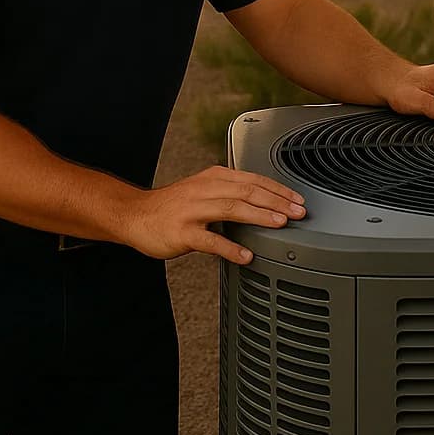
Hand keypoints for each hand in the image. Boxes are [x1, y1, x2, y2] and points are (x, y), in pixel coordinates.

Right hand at [122, 166, 305, 265]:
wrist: (135, 215)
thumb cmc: (172, 206)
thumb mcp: (202, 189)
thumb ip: (229, 192)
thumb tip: (264, 202)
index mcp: (212, 177)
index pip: (251, 179)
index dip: (277, 189)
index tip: (297, 199)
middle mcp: (204, 189)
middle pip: (246, 191)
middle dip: (275, 201)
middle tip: (298, 212)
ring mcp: (192, 211)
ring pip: (231, 209)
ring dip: (259, 216)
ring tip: (279, 225)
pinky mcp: (183, 232)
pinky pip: (210, 240)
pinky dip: (230, 248)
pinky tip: (246, 256)